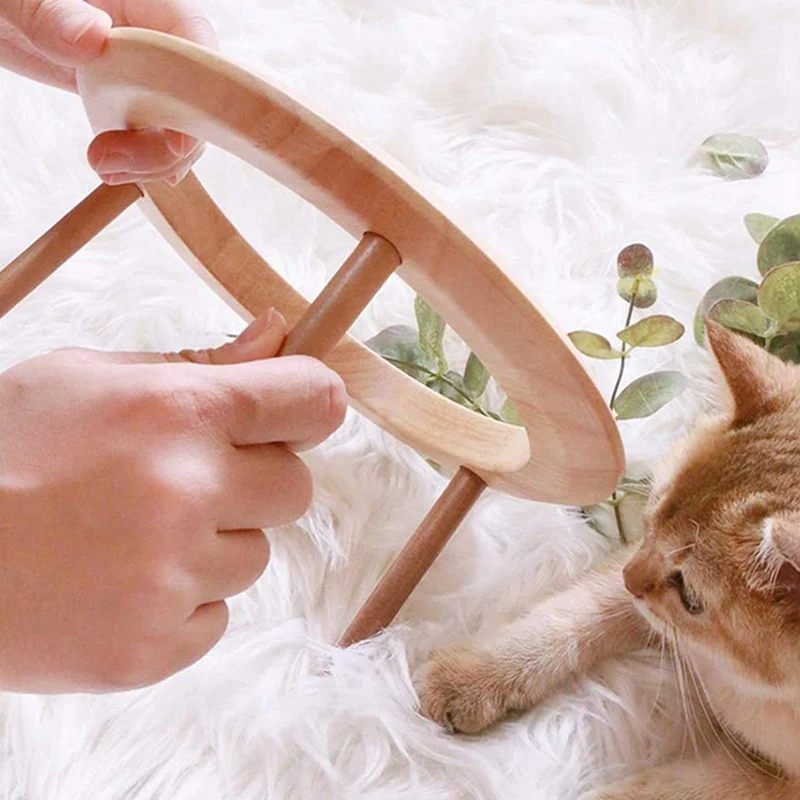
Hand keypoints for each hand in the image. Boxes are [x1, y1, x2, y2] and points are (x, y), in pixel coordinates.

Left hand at [0, 0, 216, 184]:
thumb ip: (53, 13)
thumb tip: (95, 37)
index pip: (194, 41)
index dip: (199, 93)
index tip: (177, 140)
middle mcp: (150, 34)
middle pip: (195, 96)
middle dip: (170, 141)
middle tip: (114, 161)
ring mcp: (142, 70)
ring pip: (179, 123)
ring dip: (153, 159)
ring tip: (104, 167)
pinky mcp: (127, 97)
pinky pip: (153, 133)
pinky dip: (141, 160)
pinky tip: (117, 170)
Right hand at [0, 309, 346, 692]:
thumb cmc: (0, 454)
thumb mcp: (86, 379)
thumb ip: (195, 362)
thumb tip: (275, 335)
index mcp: (178, 413)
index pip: (312, 399)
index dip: (310, 402)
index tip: (296, 409)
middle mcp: (187, 493)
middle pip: (294, 486)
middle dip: (255, 481)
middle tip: (188, 481)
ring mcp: (171, 579)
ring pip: (253, 556)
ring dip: (212, 545)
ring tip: (132, 537)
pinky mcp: (152, 649)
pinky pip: (215, 616)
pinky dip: (181, 603)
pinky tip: (119, 584)